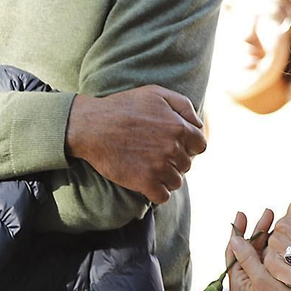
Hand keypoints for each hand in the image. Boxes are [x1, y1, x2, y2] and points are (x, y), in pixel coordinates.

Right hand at [66, 85, 207, 202]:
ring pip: (176, 181)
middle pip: (187, 164)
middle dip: (175, 161)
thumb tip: (198, 124)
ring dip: (166, 177)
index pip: (200, 146)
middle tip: (157, 156)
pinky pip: (163, 196)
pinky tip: (148, 184)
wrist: (90, 126)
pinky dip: (157, 192)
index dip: (189, 146)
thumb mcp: (156, 93)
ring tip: (151, 169)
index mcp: (179, 127)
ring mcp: (159, 166)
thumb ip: (183, 105)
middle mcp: (173, 148)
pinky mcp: (144, 182)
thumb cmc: (123, 106)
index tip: (175, 146)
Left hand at [226, 209, 290, 290]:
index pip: (232, 253)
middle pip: (247, 250)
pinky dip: (273, 246)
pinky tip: (280, 235)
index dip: (237, 233)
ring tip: (274, 221)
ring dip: (266, 236)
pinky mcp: (272, 280)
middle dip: (256, 231)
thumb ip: (247, 259)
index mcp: (238, 285)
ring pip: (259, 252)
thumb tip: (235, 240)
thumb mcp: (262, 278)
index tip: (242, 215)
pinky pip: (269, 258)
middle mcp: (247, 283)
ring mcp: (260, 281)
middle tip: (267, 214)